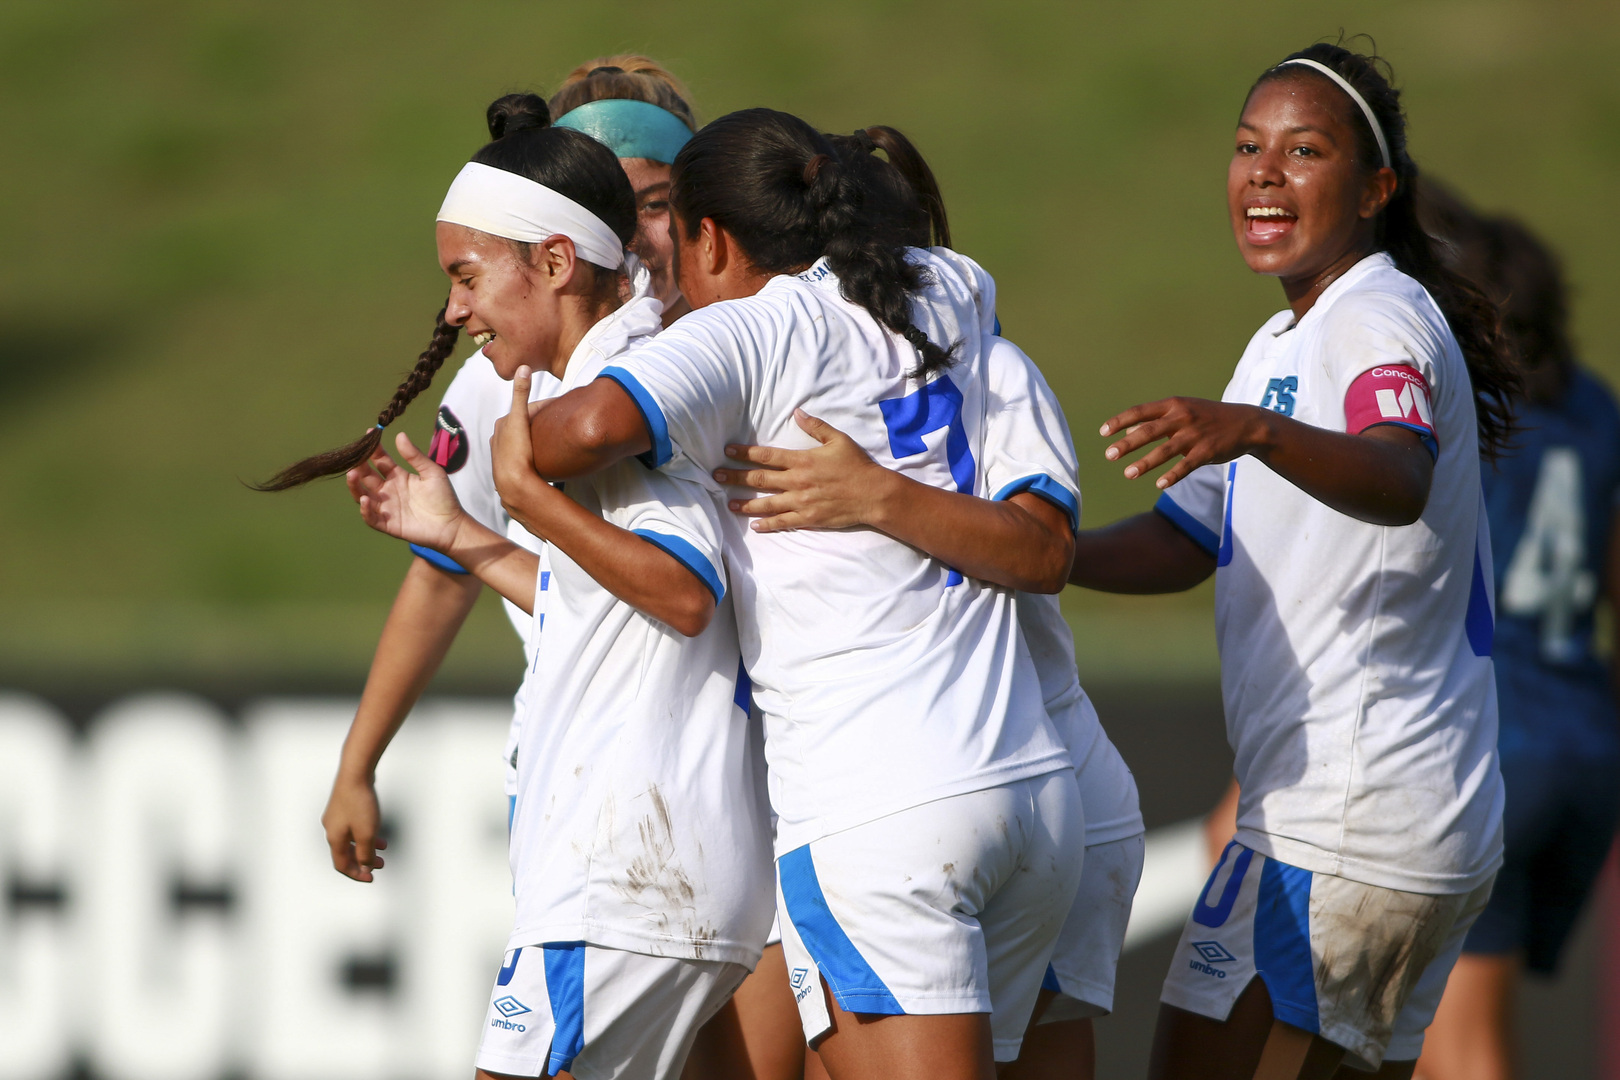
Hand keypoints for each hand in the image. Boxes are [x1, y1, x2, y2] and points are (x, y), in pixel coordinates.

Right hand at [322, 773, 386, 881]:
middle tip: (380, 865)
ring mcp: (336, 817)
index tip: (371, 878)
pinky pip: (353, 827)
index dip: (356, 874)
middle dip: (363, 861)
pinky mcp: (343, 806)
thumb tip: (365, 868)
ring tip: (383, 848)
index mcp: (334, 838)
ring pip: (351, 839)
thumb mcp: (366, 834)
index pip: (342, 865)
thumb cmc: (360, 803)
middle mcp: (331, 829)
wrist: (355, 773)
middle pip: (346, 853)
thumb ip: (365, 854)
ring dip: (366, 846)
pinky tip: (377, 831)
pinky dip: (364, 833)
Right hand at [346, 435, 465, 549]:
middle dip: (359, 466)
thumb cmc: (443, 497)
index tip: (369, 435)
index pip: (380, 460)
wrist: (452, 525)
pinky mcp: (388, 524)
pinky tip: (365, 499)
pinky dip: (365, 510)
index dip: (373, 449)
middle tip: (355, 457)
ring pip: (363, 495)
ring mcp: (387, 507)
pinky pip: (371, 518)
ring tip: (353, 474)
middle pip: (367, 477)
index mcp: (398, 476)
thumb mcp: (431, 472)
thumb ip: (415, 456)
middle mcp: (388, 491)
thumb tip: (400, 435)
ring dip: (355, 486)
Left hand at [491, 366, 557, 523]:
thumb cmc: (517, 450)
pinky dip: (533, 451)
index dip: (545, 406)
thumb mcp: (520, 417)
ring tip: (554, 438)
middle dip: (539, 421)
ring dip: (536, 437)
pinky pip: (524, 454)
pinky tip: (543, 456)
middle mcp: (498, 438)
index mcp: (501, 424)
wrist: (513, 484)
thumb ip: (521, 392)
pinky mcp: (511, 469)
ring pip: (523, 439)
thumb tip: (523, 367)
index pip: (526, 409)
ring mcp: (504, 454)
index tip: (561, 406)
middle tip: (560, 420)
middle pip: (524, 424)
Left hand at [713, 410, 891, 531]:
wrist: (872, 494)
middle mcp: (796, 481)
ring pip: (766, 503)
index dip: (744, 453)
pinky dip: (767, 524)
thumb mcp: (838, 440)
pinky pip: (783, 522)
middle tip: (716, 476)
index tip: (727, 451)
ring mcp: (801, 501)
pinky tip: (754, 526)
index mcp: (802, 460)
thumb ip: (815, 427)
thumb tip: (797, 413)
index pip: (766, 455)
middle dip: (735, 477)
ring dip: (745, 504)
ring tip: (728, 504)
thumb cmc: (856, 465)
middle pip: (759, 479)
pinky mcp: (808, 518)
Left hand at [1099, 398, 1272, 488]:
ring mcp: (1195, 435)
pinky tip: (1159, 485)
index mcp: (1174, 405)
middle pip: (1149, 431)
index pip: (1140, 411)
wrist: (1246, 423)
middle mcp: (1182, 418)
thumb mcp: (1182, 411)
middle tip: (1109, 455)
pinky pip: (1186, 465)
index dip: (1120, 421)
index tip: (1103, 433)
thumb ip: (1156, 420)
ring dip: (1145, 463)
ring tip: (1127, 474)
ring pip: (1165, 450)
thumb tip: (1127, 430)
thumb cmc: (1207, 417)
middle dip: (1127, 444)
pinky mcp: (1207, 451)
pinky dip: (1173, 475)